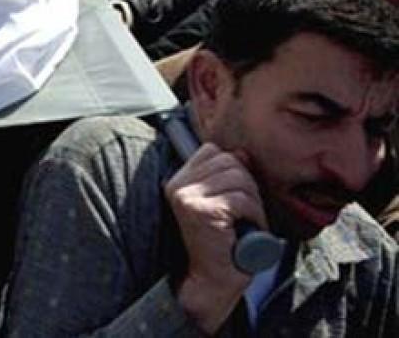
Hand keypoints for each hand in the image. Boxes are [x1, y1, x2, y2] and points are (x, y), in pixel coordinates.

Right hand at [165, 143, 264, 333]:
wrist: (209, 282)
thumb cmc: (219, 245)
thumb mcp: (219, 204)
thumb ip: (225, 177)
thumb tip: (242, 154)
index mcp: (178, 181)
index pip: (212, 151)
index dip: (233, 167)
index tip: (239, 194)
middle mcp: (178, 186)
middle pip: (229, 161)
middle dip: (248, 185)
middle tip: (249, 211)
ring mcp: (188, 198)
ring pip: (239, 179)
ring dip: (254, 202)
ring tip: (250, 221)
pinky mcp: (204, 212)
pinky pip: (242, 200)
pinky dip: (256, 215)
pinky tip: (251, 229)